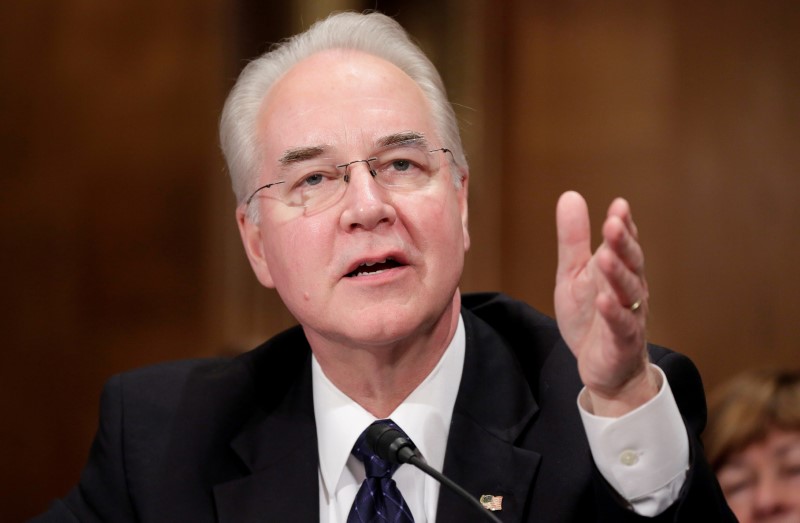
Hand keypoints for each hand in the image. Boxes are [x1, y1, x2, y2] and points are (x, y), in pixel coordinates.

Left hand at [554, 191, 657, 416]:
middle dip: (623, 243)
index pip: (623, 244)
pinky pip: (621, 327)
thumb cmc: (591, 318)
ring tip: (606, 256)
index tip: (619, 206)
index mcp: (618, 271)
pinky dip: (613, 313)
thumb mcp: (574, 274)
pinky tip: (604, 300)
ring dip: (618, 274)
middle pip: (631, 264)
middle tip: (614, 223)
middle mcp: (630, 291)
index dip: (623, 226)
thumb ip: (573, 240)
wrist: (602, 368)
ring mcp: (629, 317)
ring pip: (629, 293)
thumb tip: (570, 195)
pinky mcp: (622, 343)